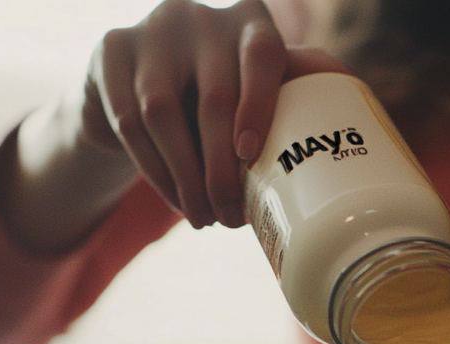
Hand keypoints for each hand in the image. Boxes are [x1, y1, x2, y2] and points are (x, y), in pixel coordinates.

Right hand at [78, 0, 346, 227]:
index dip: (259, 106)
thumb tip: (339, 137)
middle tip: (232, 216)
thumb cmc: (219, 97)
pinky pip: (129, 121)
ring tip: (204, 218)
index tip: (250, 155)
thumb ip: (291, 103)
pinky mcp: (111, 50)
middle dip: (221, 168)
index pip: (262, 56)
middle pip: (214, 96)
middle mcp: (201, 17)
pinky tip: (175, 198)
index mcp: (249, 20)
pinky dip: (155, 169)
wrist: (140, 84)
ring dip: (185, 176)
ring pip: (163, 113)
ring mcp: (152, 29)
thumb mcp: (254, 95)